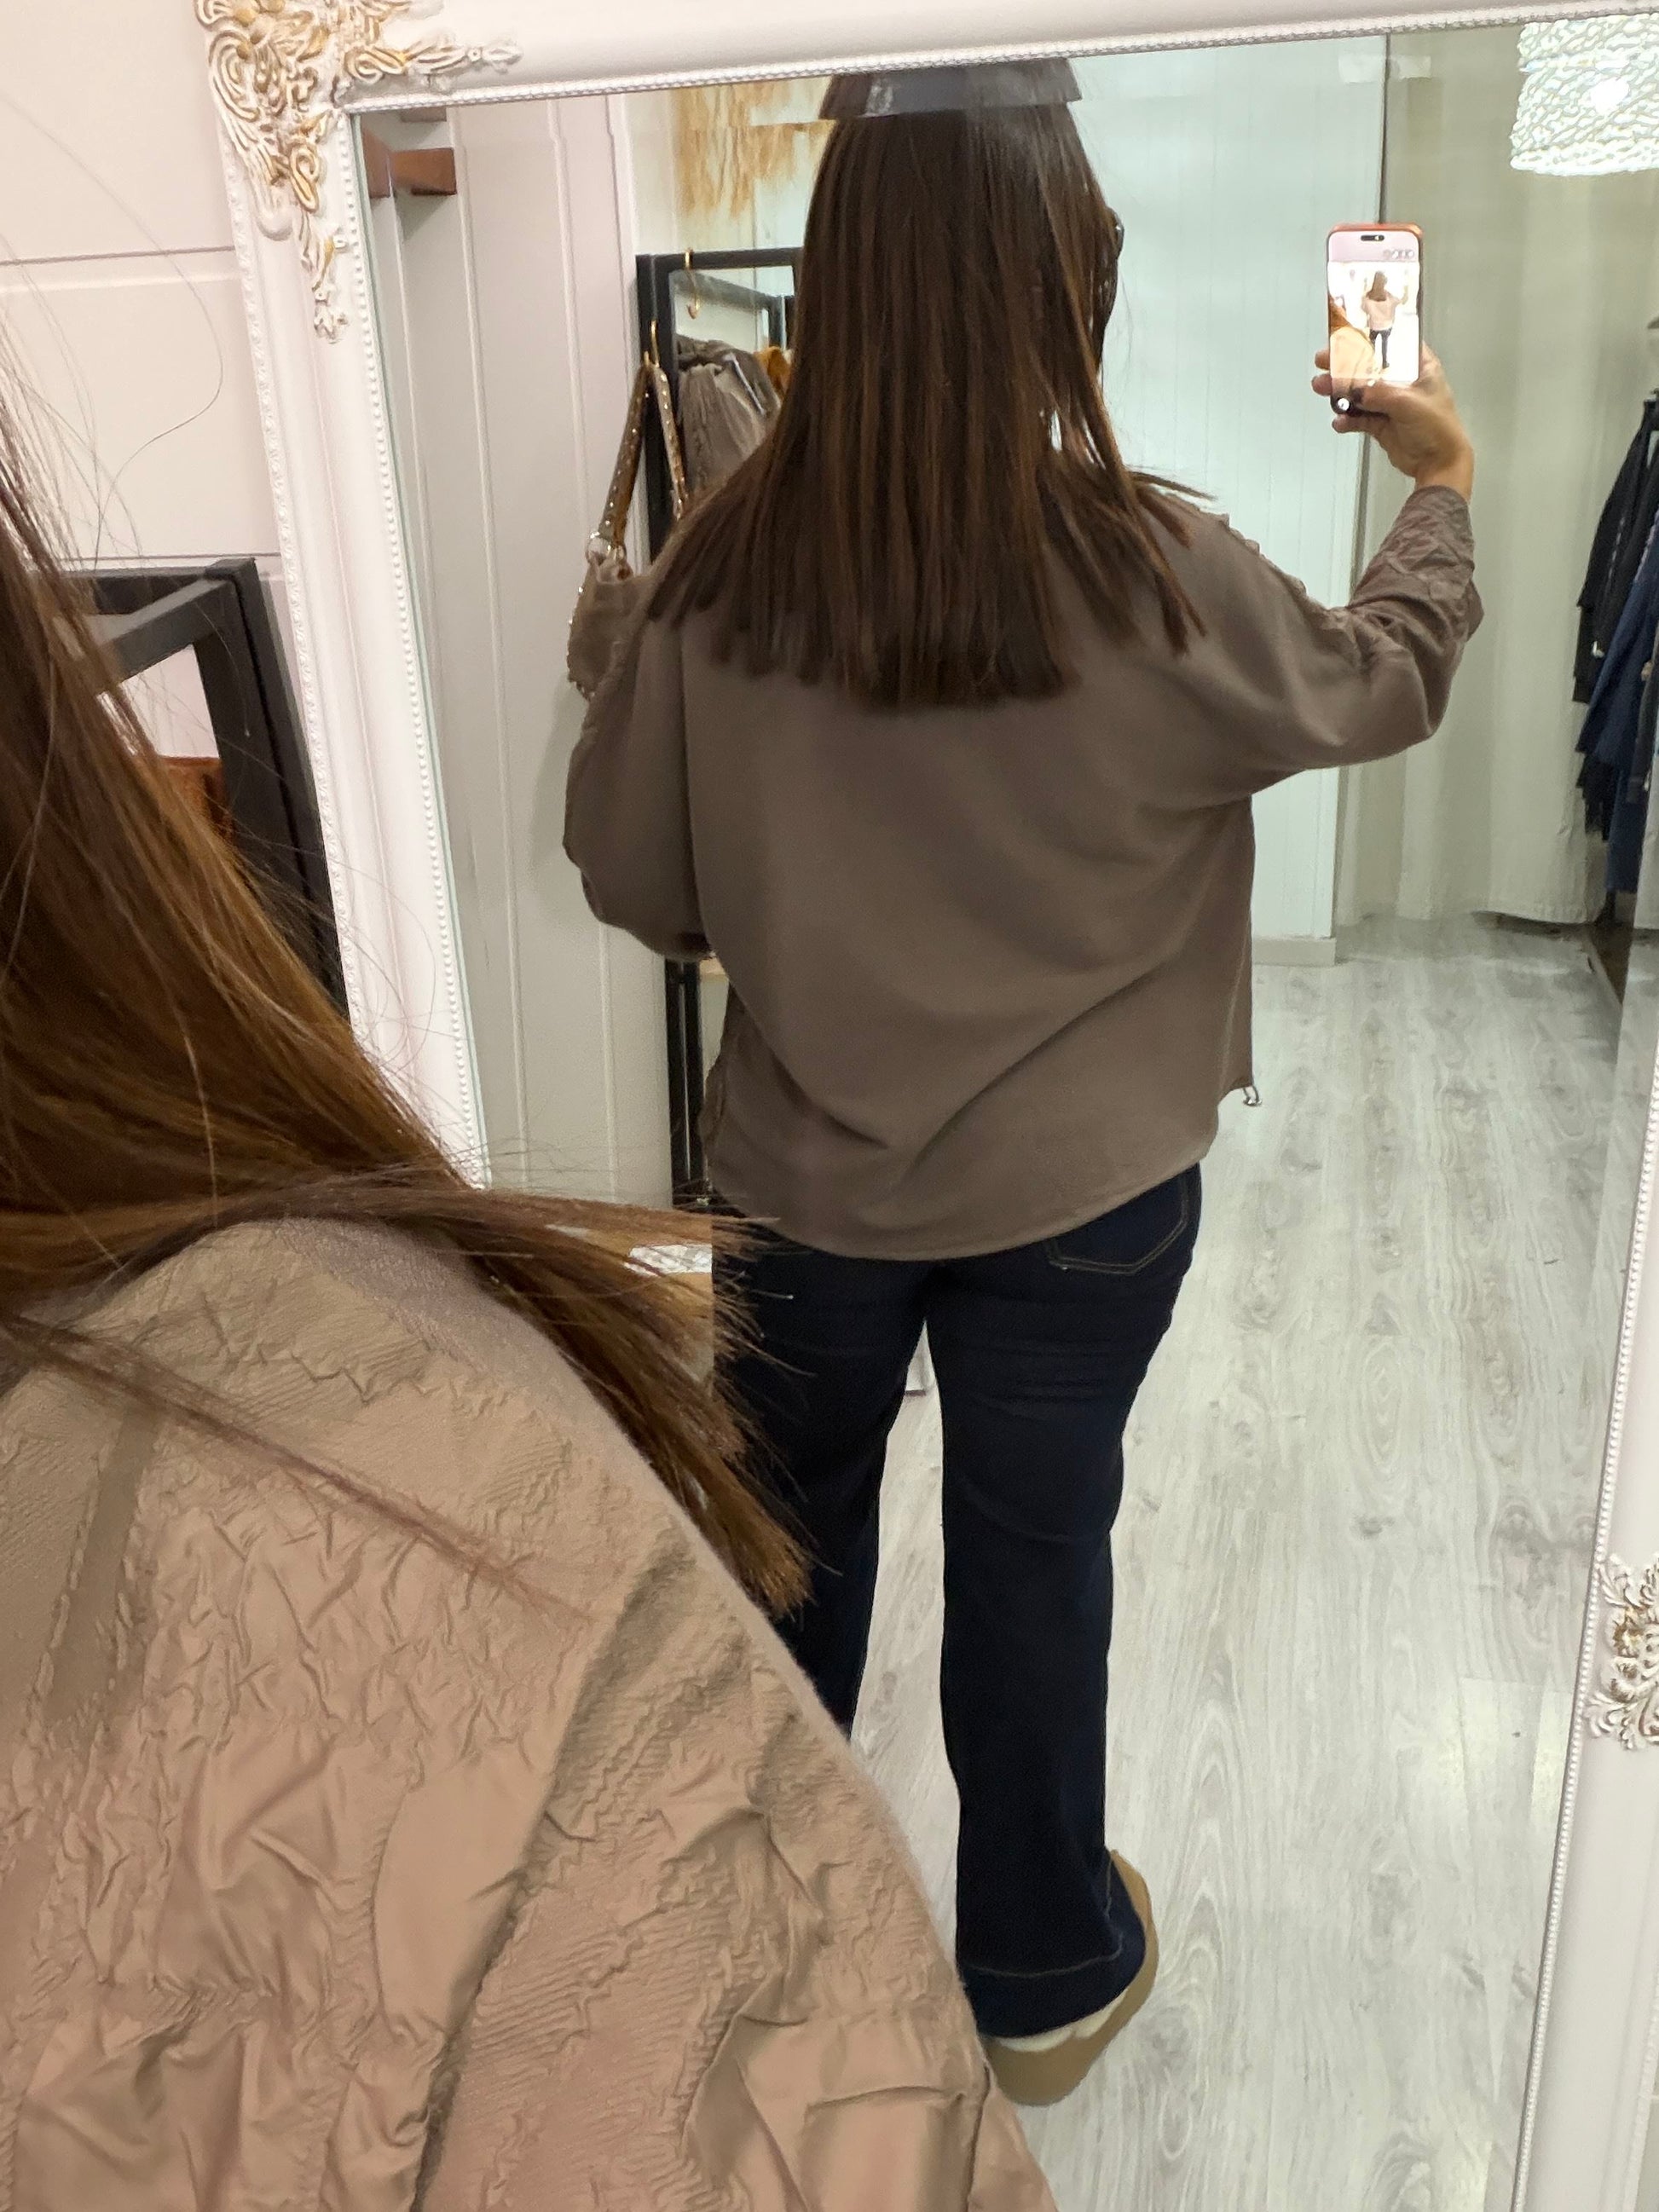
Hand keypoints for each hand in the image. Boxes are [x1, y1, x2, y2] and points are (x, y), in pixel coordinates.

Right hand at [1312, 346, 1473, 499]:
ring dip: (1341, 392)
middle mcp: (1404, 381)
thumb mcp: (1407, 401)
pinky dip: (1347, 419)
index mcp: (1419, 366)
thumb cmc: (1437, 427)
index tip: (1346, 336)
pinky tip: (1339, 421)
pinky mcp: (1381, 424)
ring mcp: (1391, 403)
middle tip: (1324, 361)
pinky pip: (1359, 417)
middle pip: (1370, 368)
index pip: (1392, 344)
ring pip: (1360, 392)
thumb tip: (1353, 390)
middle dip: (1345, 365)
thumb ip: (1378, 392)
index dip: (1370, 339)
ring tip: (1322, 389)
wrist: (1437, 463)